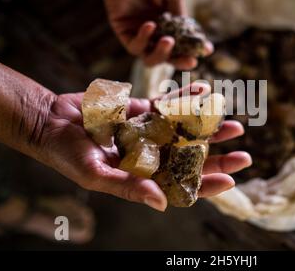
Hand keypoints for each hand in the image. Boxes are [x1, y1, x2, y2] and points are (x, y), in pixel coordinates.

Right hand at [38, 93, 250, 211]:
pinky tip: (206, 90)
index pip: (180, 185)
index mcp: (142, 177)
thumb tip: (163, 203)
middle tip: (244, 155)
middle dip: (217, 157)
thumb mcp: (95, 174)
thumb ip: (128, 186)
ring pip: (187, 131)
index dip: (205, 185)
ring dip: (210, 127)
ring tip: (235, 124)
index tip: (230, 181)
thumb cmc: (67, 154)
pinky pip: (170, 104)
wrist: (50, 121)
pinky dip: (187, 97)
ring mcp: (150, 132)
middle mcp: (151, 156)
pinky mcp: (143, 110)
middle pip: (191, 159)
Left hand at [93, 0, 211, 69]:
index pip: (183, 43)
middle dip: (180, 61)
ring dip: (161, 54)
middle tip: (190, 60)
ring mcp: (139, 33)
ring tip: (168, 41)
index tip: (207, 50)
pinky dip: (143, 39)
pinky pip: (134, 46)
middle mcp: (155, 32)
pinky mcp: (123, 31)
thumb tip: (190, 36)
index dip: (194, 49)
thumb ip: (179, 14)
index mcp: (169, 23)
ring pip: (150, 58)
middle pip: (168, 57)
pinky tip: (150, 25)